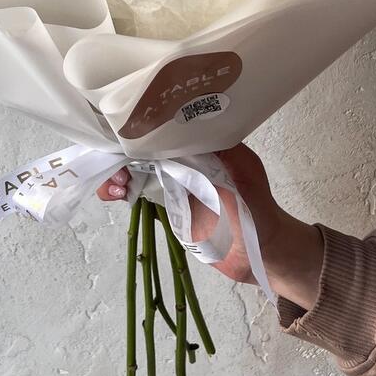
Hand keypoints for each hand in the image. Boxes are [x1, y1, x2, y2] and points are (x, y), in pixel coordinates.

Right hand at [97, 145, 322, 308]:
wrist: (260, 251)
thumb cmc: (256, 207)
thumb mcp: (242, 169)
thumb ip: (219, 148)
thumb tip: (185, 125)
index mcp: (200, 145)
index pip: (161, 127)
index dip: (138, 130)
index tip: (124, 140)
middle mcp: (183, 158)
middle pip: (140, 146)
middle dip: (119, 152)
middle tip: (116, 171)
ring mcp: (171, 181)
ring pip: (132, 168)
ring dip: (115, 171)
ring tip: (114, 186)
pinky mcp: (164, 205)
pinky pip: (136, 192)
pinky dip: (118, 190)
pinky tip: (117, 194)